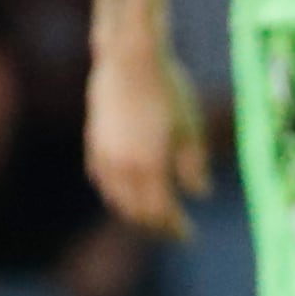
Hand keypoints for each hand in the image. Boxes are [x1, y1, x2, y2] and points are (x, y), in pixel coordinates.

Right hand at [82, 41, 207, 241]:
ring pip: (116, 198)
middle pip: (137, 212)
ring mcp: (105, 156)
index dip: (175, 227)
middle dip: (156, 226)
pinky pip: (102, 179)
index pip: (162, 212)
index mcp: (150, 167)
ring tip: (150, 215)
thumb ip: (194, 165)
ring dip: (134, 213)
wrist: (130, 59)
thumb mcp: (191, 128)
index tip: (189, 236)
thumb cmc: (169, 90)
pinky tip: (124, 190)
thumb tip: (200, 194)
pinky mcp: (94, 142)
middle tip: (173, 231)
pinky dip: (115, 192)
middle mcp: (123, 168)